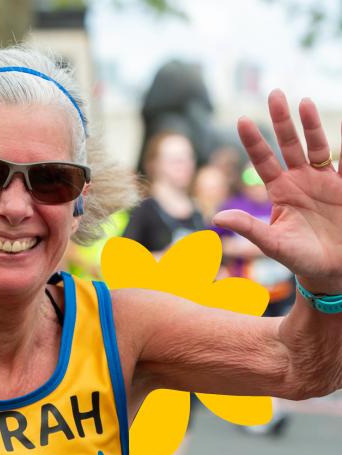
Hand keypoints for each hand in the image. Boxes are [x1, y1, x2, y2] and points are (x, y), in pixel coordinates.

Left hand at [212, 90, 341, 292]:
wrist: (332, 271)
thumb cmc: (300, 260)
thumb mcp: (271, 244)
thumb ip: (247, 227)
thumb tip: (215, 216)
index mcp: (280, 193)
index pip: (263, 162)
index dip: (253, 142)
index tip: (241, 121)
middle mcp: (300, 181)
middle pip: (288, 145)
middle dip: (281, 121)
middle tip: (273, 94)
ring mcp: (324, 181)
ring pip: (316, 145)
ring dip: (310, 124)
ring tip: (302, 102)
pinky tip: (341, 126)